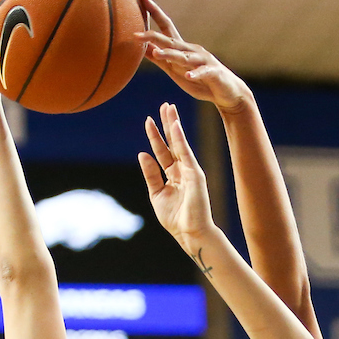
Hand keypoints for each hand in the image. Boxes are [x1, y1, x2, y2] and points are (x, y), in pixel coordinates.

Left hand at [134, 0, 250, 113]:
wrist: (227, 92)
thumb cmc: (200, 80)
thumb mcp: (176, 70)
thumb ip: (160, 58)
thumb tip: (142, 47)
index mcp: (182, 48)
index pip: (166, 27)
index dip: (154, 12)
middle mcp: (192, 50)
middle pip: (171, 41)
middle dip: (153, 36)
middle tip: (135, 34)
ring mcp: (203, 61)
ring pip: (185, 56)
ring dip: (171, 55)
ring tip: (158, 53)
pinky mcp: (213, 74)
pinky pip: (203, 72)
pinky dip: (195, 73)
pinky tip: (188, 75)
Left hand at [138, 103, 216, 256]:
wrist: (190, 233)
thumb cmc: (175, 218)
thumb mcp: (156, 194)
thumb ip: (150, 174)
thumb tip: (142, 154)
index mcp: (173, 175)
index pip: (163, 151)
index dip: (155, 136)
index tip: (148, 120)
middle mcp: (182, 170)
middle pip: (173, 142)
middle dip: (167, 124)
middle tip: (163, 105)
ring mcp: (190, 170)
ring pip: (179, 143)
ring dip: (173, 125)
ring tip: (168, 108)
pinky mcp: (195, 174)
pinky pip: (185, 153)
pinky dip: (180, 139)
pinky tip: (175, 125)